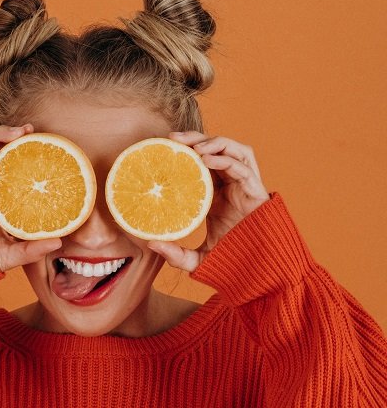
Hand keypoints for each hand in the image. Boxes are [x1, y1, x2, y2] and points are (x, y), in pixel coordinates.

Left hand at [147, 131, 270, 272]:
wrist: (257, 270)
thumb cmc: (230, 260)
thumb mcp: (197, 258)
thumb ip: (176, 254)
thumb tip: (151, 244)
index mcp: (217, 193)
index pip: (202, 161)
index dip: (186, 150)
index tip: (164, 146)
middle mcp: (231, 184)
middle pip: (216, 149)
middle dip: (196, 138)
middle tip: (173, 138)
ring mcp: (245, 186)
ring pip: (233, 150)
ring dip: (214, 142)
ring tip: (194, 147)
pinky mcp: (256, 191)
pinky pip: (242, 167)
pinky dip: (225, 159)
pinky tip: (207, 160)